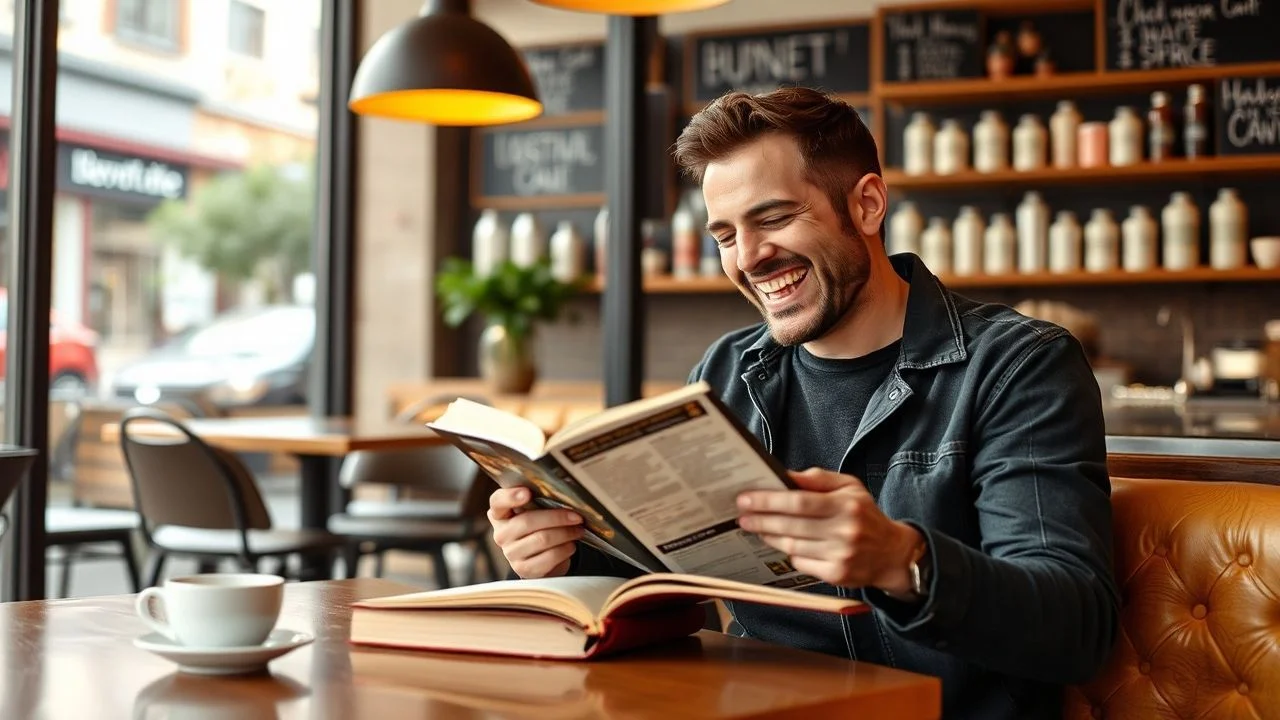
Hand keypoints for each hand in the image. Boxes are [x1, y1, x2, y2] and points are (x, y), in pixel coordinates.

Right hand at [488, 487, 584, 577]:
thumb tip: (563, 496)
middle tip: (576, 517)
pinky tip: (570, 545)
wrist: (540, 559)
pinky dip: (565, 549)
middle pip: (528, 521)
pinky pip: (549, 557)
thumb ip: (539, 502)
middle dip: (557, 517)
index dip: (511, 496)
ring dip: (566, 533)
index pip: (498, 502)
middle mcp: (501, 534)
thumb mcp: (534, 513)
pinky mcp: (524, 569)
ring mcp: (511, 553)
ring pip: (542, 539)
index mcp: (500, 514)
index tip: (527, 492)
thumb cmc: (539, 529)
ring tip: (578, 530)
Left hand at [737, 467, 925, 594]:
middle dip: (761, 519)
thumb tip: (785, 476)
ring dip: (769, 536)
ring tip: (756, 527)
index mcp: (847, 505)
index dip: (768, 500)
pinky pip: (801, 562)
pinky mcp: (837, 575)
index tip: (746, 498)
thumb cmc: (865, 515)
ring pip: (792, 545)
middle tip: (742, 515)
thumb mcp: (849, 487)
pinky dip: (789, 553)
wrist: (893, 554)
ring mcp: (841, 555)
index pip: (799, 501)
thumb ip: (818, 479)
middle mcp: (845, 530)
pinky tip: (780, 543)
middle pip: (791, 525)